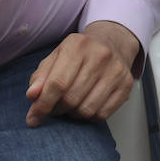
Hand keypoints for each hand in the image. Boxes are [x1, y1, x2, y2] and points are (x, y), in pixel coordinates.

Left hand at [24, 21, 138, 126]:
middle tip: (53, 108)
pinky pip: (102, 114)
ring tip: (70, 106)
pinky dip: (88, 117)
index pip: (57, 83)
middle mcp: (100, 55)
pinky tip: (85, 106)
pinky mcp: (126, 84)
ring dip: (72, 115)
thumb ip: (41, 76)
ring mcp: (116, 70)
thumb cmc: (79, 53)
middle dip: (56, 110)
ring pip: (86, 109)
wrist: (113, 42)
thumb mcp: (56, 57)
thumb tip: (33, 96)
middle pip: (71, 99)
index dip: (42, 105)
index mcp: (78, 45)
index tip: (33, 118)